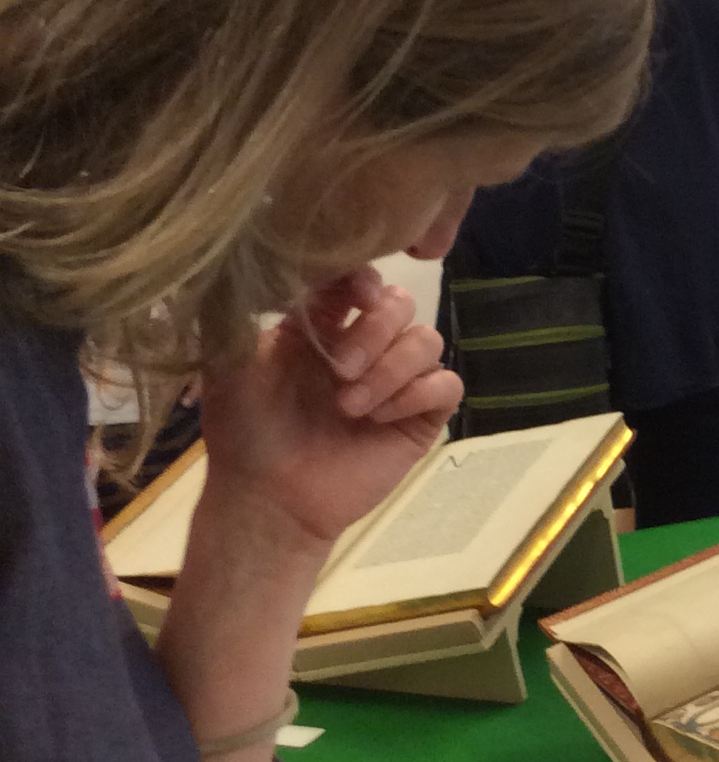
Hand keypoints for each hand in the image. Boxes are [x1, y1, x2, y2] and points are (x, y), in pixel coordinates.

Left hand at [196, 267, 461, 550]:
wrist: (269, 498)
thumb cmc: (244, 431)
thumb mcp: (228, 362)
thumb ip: (244, 311)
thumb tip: (272, 263)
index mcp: (322, 324)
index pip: (359, 278)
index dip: (363, 277)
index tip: (352, 297)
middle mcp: (364, 345)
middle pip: (401, 303)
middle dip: (374, 332)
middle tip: (339, 372)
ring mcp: (396, 381)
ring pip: (428, 340)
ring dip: (391, 369)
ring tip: (352, 407)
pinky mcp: (420, 417)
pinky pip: (446, 385)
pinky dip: (416, 395)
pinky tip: (381, 419)